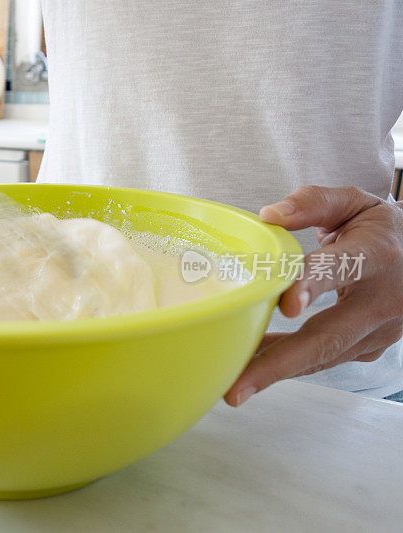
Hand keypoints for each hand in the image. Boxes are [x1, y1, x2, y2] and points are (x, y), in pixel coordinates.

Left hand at [224, 185, 402, 406]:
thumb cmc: (380, 229)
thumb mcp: (353, 203)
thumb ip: (312, 203)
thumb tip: (269, 215)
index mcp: (377, 254)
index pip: (342, 269)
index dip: (313, 285)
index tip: (286, 306)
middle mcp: (382, 299)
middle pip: (328, 336)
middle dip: (279, 363)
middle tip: (237, 386)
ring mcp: (380, 330)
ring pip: (323, 356)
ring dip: (275, 371)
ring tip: (233, 384)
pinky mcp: (371, 348)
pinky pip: (324, 358)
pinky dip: (288, 364)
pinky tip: (252, 366)